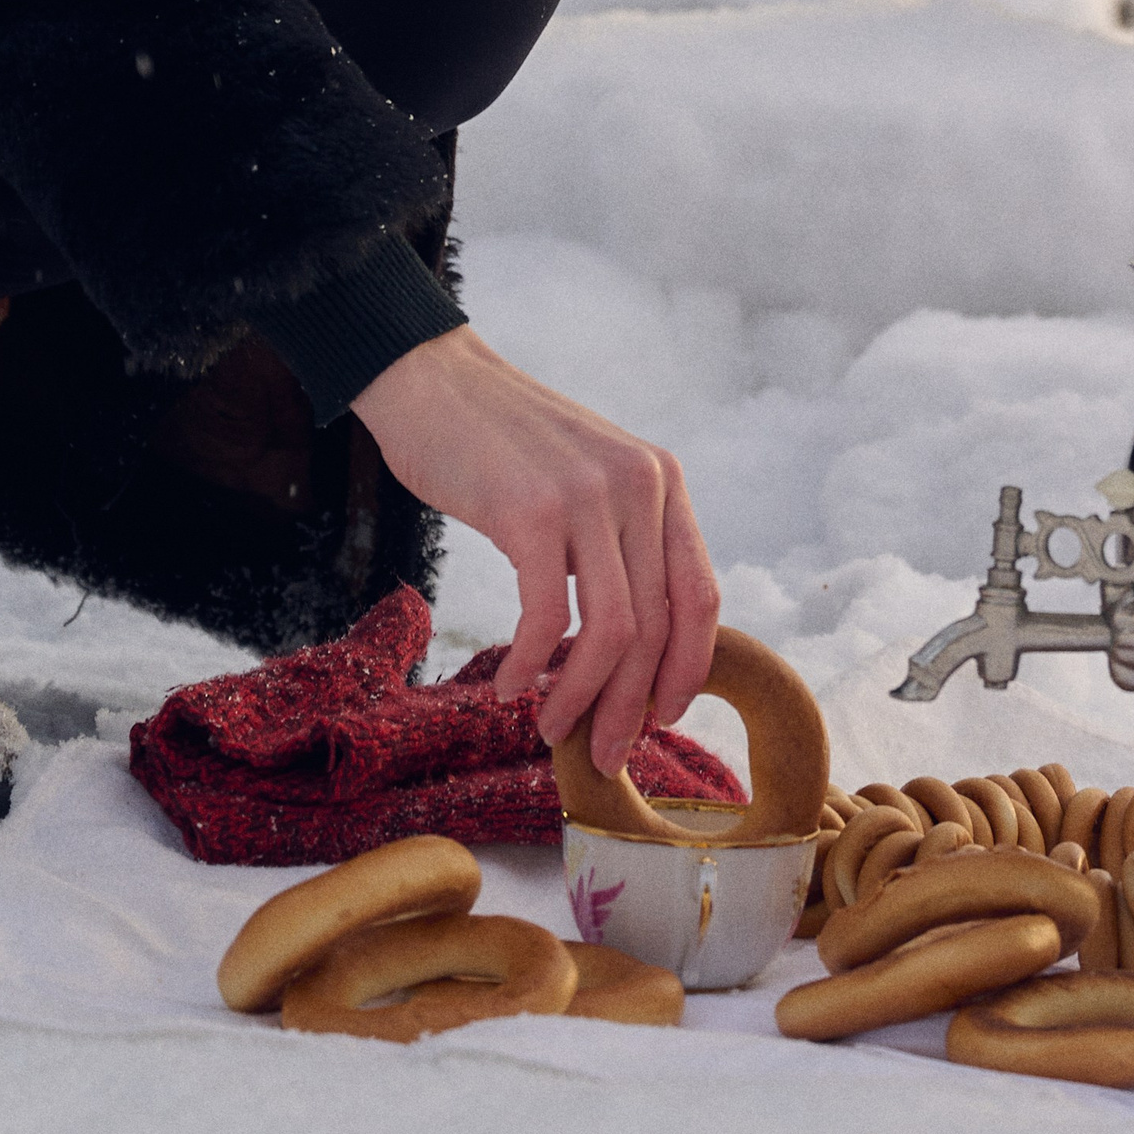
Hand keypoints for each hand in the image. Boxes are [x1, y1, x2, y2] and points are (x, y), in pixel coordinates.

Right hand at [350, 325, 719, 778]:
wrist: (432, 379)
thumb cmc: (502, 446)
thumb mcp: (588, 480)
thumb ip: (619, 542)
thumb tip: (633, 649)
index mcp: (662, 480)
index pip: (702, 594)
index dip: (687, 668)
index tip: (661, 718)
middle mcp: (640, 484)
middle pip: (657, 625)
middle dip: (631, 706)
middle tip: (605, 754)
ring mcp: (587, 495)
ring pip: (611, 631)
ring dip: (583, 698)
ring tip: (551, 730)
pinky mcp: (530, 511)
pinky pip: (545, 615)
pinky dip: (528, 664)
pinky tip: (510, 685)